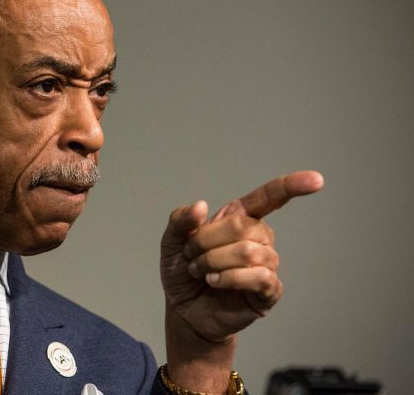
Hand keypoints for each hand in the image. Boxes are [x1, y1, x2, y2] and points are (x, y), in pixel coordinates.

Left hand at [161, 171, 323, 342]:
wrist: (183, 309)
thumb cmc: (184, 272)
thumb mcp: (172, 242)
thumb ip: (181, 220)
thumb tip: (200, 206)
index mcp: (240, 218)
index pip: (270, 197)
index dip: (292, 186)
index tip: (317, 179)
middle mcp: (259, 237)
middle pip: (242, 227)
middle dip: (206, 241)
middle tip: (191, 256)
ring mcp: (267, 264)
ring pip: (249, 252)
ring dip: (213, 262)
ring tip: (200, 272)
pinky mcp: (268, 291)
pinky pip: (260, 277)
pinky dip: (230, 278)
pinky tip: (214, 282)